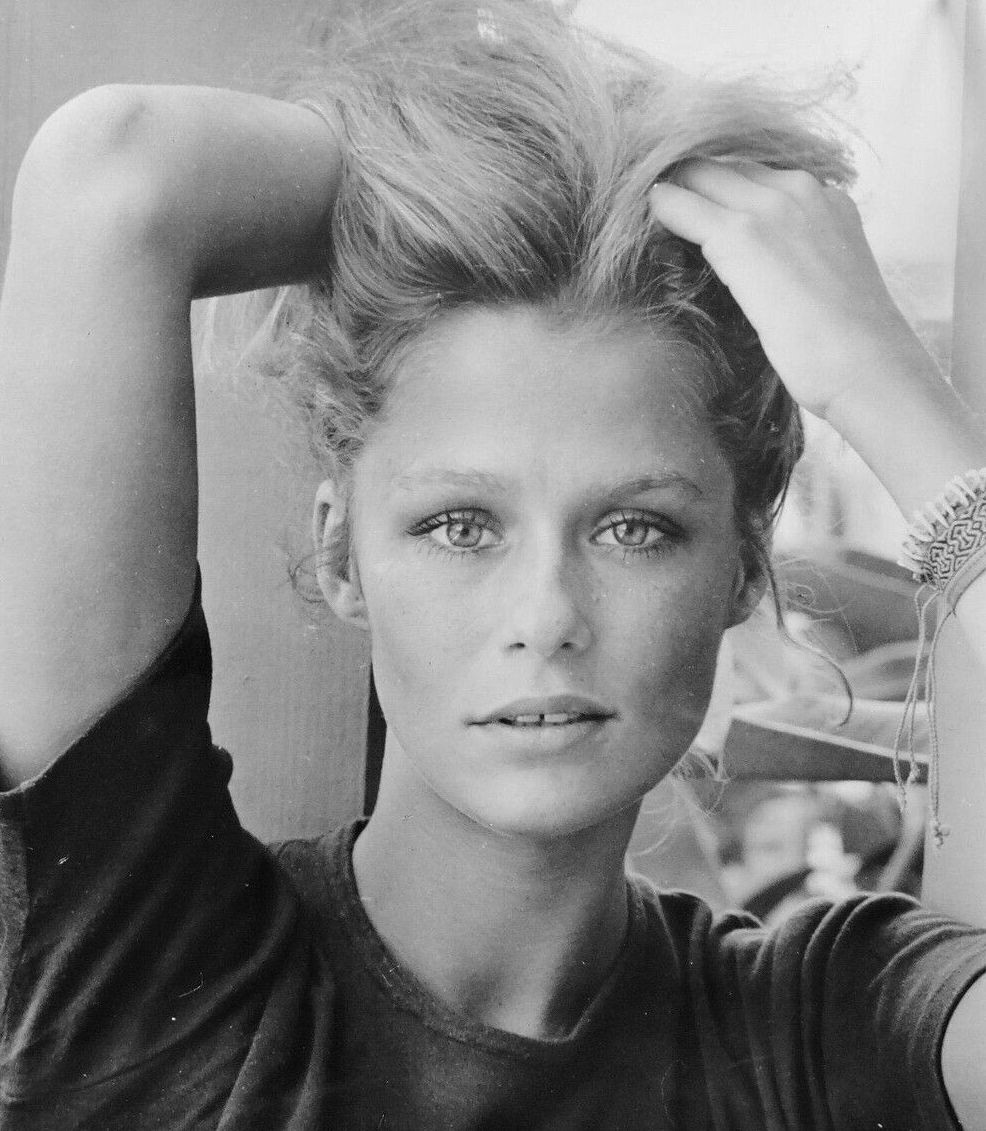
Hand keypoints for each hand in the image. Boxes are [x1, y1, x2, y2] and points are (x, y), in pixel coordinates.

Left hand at [647, 159, 932, 423]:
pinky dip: (660, 210)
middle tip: (657, 208)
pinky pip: (681, 204)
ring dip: (672, 193)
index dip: (719, 190)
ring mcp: (772, 207)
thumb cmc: (847, 346)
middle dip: (690, 182)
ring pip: (700, 174)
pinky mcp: (742, 235)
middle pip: (724, 165)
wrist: (868, 366)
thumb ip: (793, 258)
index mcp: (826, 199)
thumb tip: (758, 271)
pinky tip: (645, 223)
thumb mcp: (824, 281)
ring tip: (642, 216)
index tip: (694, 209)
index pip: (755, 174)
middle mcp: (801, 189)